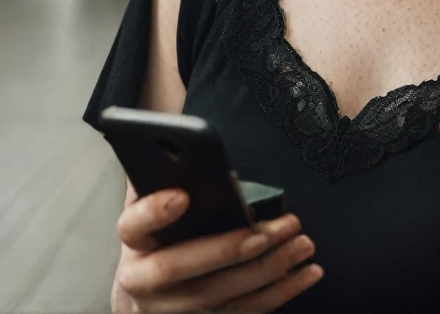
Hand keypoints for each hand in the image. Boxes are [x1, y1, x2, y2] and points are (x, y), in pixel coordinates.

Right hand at [112, 188, 322, 312]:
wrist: (147, 296)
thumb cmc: (159, 239)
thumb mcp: (153, 207)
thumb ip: (164, 177)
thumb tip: (185, 142)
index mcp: (134, 242)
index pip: (132, 226)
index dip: (155, 212)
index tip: (182, 196)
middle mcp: (146, 282)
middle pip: (182, 267)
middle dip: (230, 248)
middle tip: (273, 229)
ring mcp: (176, 308)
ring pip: (221, 294)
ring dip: (268, 269)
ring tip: (301, 244)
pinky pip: (245, 310)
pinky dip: (281, 292)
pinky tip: (307, 273)